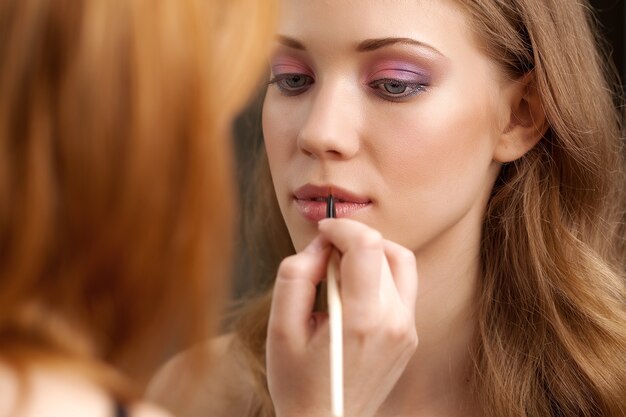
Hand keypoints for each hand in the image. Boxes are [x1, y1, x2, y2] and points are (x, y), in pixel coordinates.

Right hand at [267, 218, 417, 416]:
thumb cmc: (298, 383)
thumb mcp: (280, 328)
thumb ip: (296, 275)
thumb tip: (322, 246)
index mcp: (361, 320)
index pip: (367, 245)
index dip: (342, 226)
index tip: (322, 232)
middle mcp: (394, 321)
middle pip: (384, 249)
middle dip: (351, 240)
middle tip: (323, 258)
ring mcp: (407, 329)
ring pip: (400, 262)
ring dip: (370, 253)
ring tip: (340, 272)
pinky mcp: (409, 334)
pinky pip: (402, 285)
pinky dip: (379, 273)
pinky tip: (352, 292)